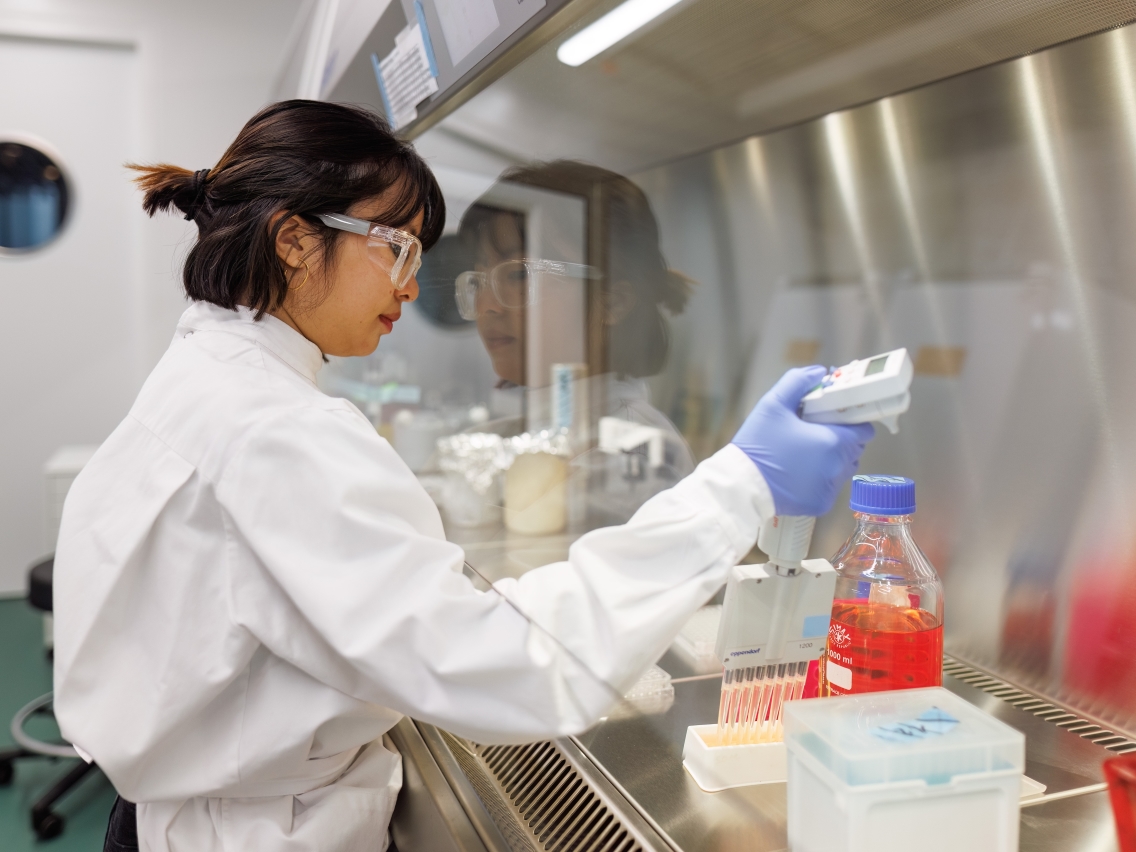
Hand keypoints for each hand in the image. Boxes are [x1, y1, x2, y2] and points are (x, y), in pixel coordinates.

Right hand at [732, 366, 874, 516]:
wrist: (740, 484)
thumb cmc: (757, 444)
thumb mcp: (773, 403)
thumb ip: (798, 382)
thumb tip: (819, 372)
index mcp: (833, 440)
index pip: (864, 431)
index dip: (851, 422)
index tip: (835, 419)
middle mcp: (837, 466)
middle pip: (854, 449)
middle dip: (840, 440)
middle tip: (814, 435)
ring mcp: (831, 487)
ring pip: (843, 469)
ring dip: (832, 460)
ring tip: (805, 455)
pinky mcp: (821, 504)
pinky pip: (831, 487)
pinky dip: (821, 480)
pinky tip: (800, 473)